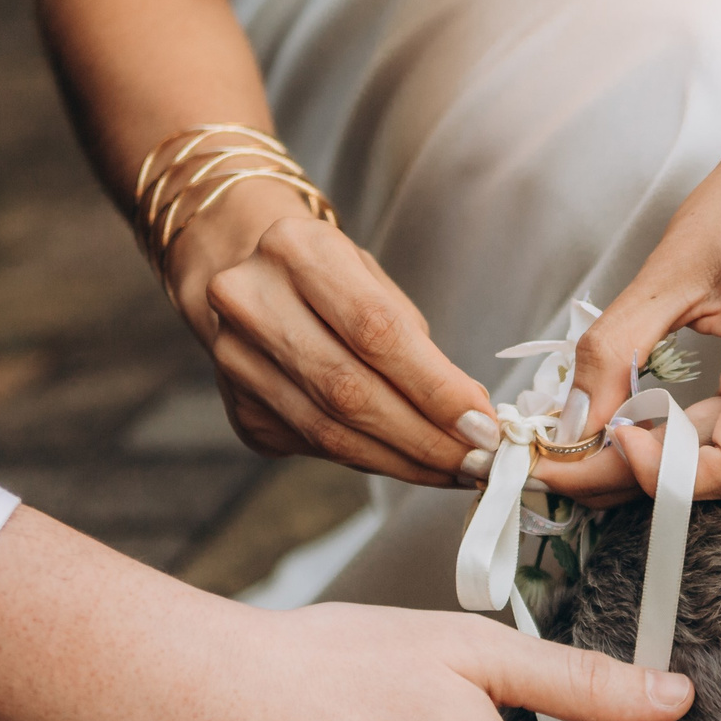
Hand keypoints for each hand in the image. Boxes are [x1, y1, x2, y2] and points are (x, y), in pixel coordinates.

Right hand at [163, 175, 496, 486]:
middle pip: (349, 392)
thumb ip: (415, 344)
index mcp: (296, 250)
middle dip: (425, 437)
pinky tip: (407, 460)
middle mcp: (251, 302)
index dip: (434, 388)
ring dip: (404, 460)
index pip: (375, 331)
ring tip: (455, 470)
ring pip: (330, 433)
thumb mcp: (370, 279)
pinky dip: (373, 458)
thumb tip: (469, 419)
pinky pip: (318, 448)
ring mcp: (236, 361)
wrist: (238, 272)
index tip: (483, 425)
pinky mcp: (241, 411)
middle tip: (478, 462)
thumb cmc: (324, 276)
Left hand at [536, 100, 720, 504]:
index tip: (594, 447)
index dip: (658, 475)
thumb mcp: (672, 265)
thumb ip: (617, 347)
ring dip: (651, 459)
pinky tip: (635, 420)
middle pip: (718, 471)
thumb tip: (575, 418)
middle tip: (557, 462)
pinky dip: (680, 435)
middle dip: (630, 475)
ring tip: (586, 441)